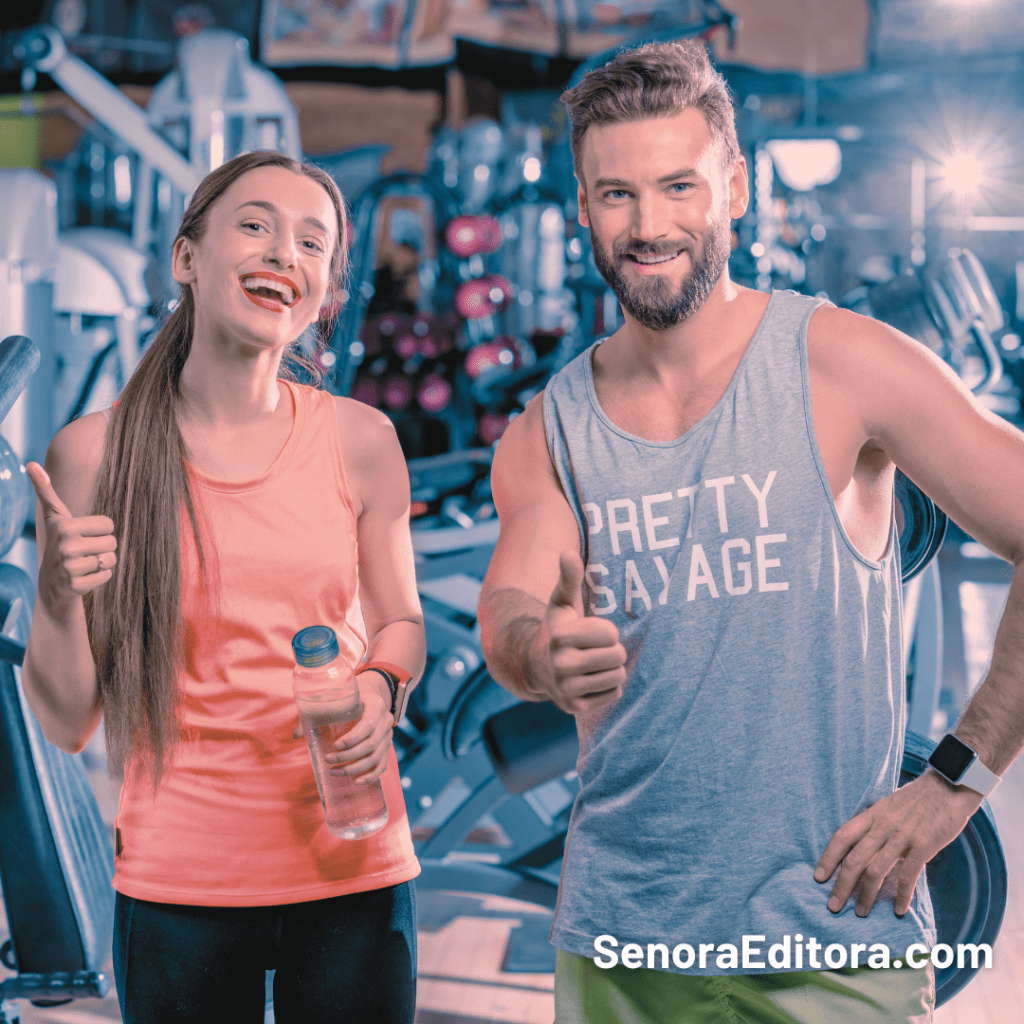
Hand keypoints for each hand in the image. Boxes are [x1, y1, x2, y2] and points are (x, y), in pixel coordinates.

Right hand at [27, 462, 116, 609]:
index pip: (109, 524)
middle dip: (103, 547)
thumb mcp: (54, 516)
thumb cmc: (59, 541)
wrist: (51, 581)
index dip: (100, 530)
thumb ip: (46, 490)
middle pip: (113, 542)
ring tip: (85, 563)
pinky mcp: (76, 586)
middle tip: (85, 551)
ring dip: (103, 562)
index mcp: (66, 527)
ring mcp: (70, 568)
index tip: (83, 535)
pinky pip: (107, 575)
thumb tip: (31, 464)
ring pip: (112, 559)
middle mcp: (67, 546)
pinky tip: (84, 576)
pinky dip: (100, 576)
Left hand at [323, 672, 393, 783]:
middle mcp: (386, 721)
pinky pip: (382, 764)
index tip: (335, 746)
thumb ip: (317, 712)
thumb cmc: (350, 696)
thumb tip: (297, 734)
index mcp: (376, 705)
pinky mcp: (387, 746)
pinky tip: (357, 781)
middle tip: (328, 760)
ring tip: (335, 771)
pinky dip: (371, 775)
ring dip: (355, 768)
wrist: (371, 694)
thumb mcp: (337, 696)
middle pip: (371, 744)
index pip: (369, 724)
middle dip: (348, 756)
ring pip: (376, 757)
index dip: (353, 738)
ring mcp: (388, 735)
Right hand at [542, 552, 626, 713]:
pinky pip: (613, 694)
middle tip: (595, 649)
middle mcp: (560, 665)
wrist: (536, 665)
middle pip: (618, 657)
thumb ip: (569, 577)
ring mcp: (566, 689)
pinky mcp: (575, 708)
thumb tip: (567, 552)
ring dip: (611, 668)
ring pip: (617, 676)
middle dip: (612, 650)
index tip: (593, 631)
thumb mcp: (562, 602)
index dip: (607, 631)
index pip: (611, 635)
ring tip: (593, 663)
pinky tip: (590, 679)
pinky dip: (607, 687)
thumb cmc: (559, 628)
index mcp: (560, 636)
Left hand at [814, 769, 982, 916]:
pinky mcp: (923, 846)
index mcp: (872, 814)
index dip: (828, 858)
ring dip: (866, 895)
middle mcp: (882, 826)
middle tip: (833, 906)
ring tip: (861, 912)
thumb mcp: (889, 805)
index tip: (818, 877)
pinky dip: (902, 895)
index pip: (842, 837)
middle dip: (841, 885)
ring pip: (875, 871)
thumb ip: (876, 824)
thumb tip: (863, 844)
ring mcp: (902, 836)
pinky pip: (908, 876)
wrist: (949, 787)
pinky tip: (899, 910)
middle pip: (854, 859)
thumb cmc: (919, 798)